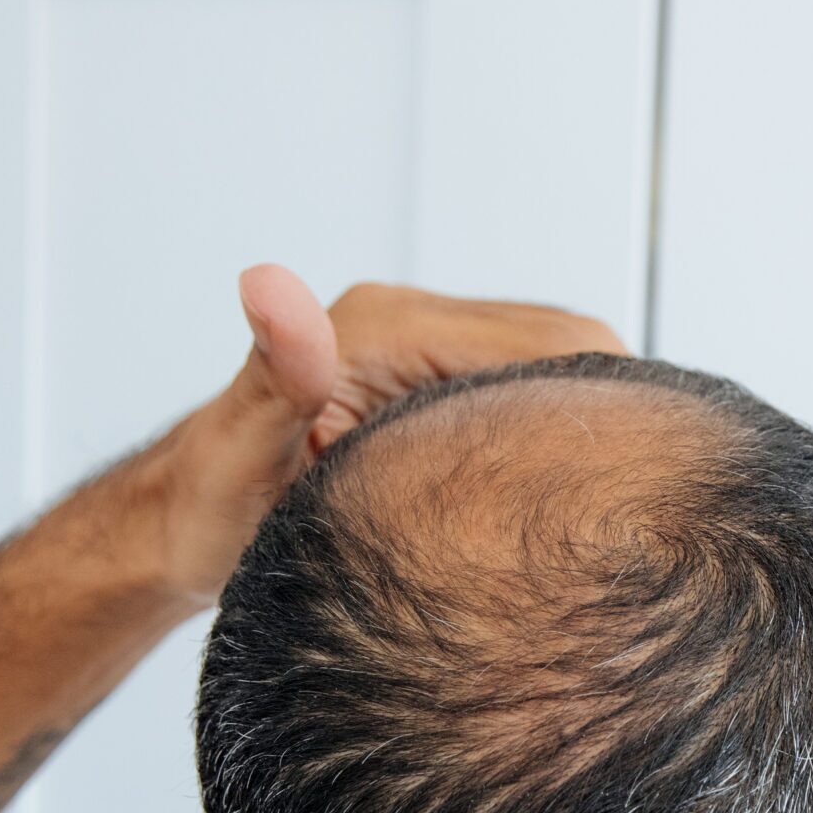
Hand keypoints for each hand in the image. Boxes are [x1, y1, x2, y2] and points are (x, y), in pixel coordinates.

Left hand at [151, 269, 626, 606]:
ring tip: (612, 507)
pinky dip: (559, 437)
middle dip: (611, 415)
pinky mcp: (438, 387)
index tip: (634, 474)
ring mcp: (433, 354)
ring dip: (589, 427)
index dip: (599, 403)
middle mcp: (418, 323)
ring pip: (560, 372)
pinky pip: (529, 397)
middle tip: (636, 503)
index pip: (546, 342)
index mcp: (388, 325)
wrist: (176, 524)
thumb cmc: (205, 503)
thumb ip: (274, 370)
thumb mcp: (237, 448)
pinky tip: (565, 496)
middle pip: (571, 348)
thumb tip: (268, 287)